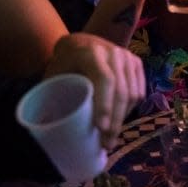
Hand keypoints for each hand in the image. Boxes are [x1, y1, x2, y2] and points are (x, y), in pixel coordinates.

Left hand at [44, 33, 145, 149]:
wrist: (79, 43)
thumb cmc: (64, 64)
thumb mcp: (54, 76)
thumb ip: (54, 96)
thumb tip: (48, 126)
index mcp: (91, 52)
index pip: (104, 79)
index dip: (105, 104)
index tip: (101, 128)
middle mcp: (113, 52)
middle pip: (122, 90)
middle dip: (116, 120)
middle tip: (107, 143)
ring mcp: (128, 56)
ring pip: (133, 94)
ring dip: (124, 119)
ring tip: (111, 137)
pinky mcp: (136, 63)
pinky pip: (139, 92)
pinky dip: (131, 109)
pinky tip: (119, 120)